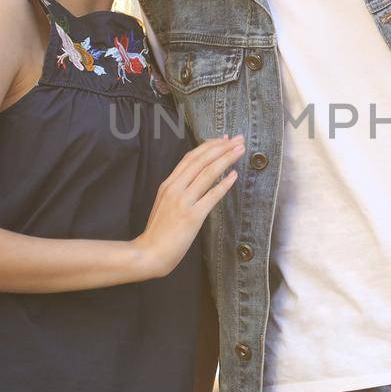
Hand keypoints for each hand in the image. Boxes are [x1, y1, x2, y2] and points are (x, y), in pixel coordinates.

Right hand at [133, 136, 243, 279]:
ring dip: (226, 159)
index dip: (208, 146)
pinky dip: (225, 184)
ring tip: (240, 150)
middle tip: (238, 139)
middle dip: (222, 147)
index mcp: (168, 184)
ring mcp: (184, 201)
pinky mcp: (193, 216)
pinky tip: (235, 175)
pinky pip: (212, 196)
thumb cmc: (159, 231)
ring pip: (208, 173)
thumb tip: (197, 178)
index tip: (222, 139)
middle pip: (201, 161)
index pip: (191, 157)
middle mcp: (175, 188)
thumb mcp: (165, 203)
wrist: (150, 252)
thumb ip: (179, 189)